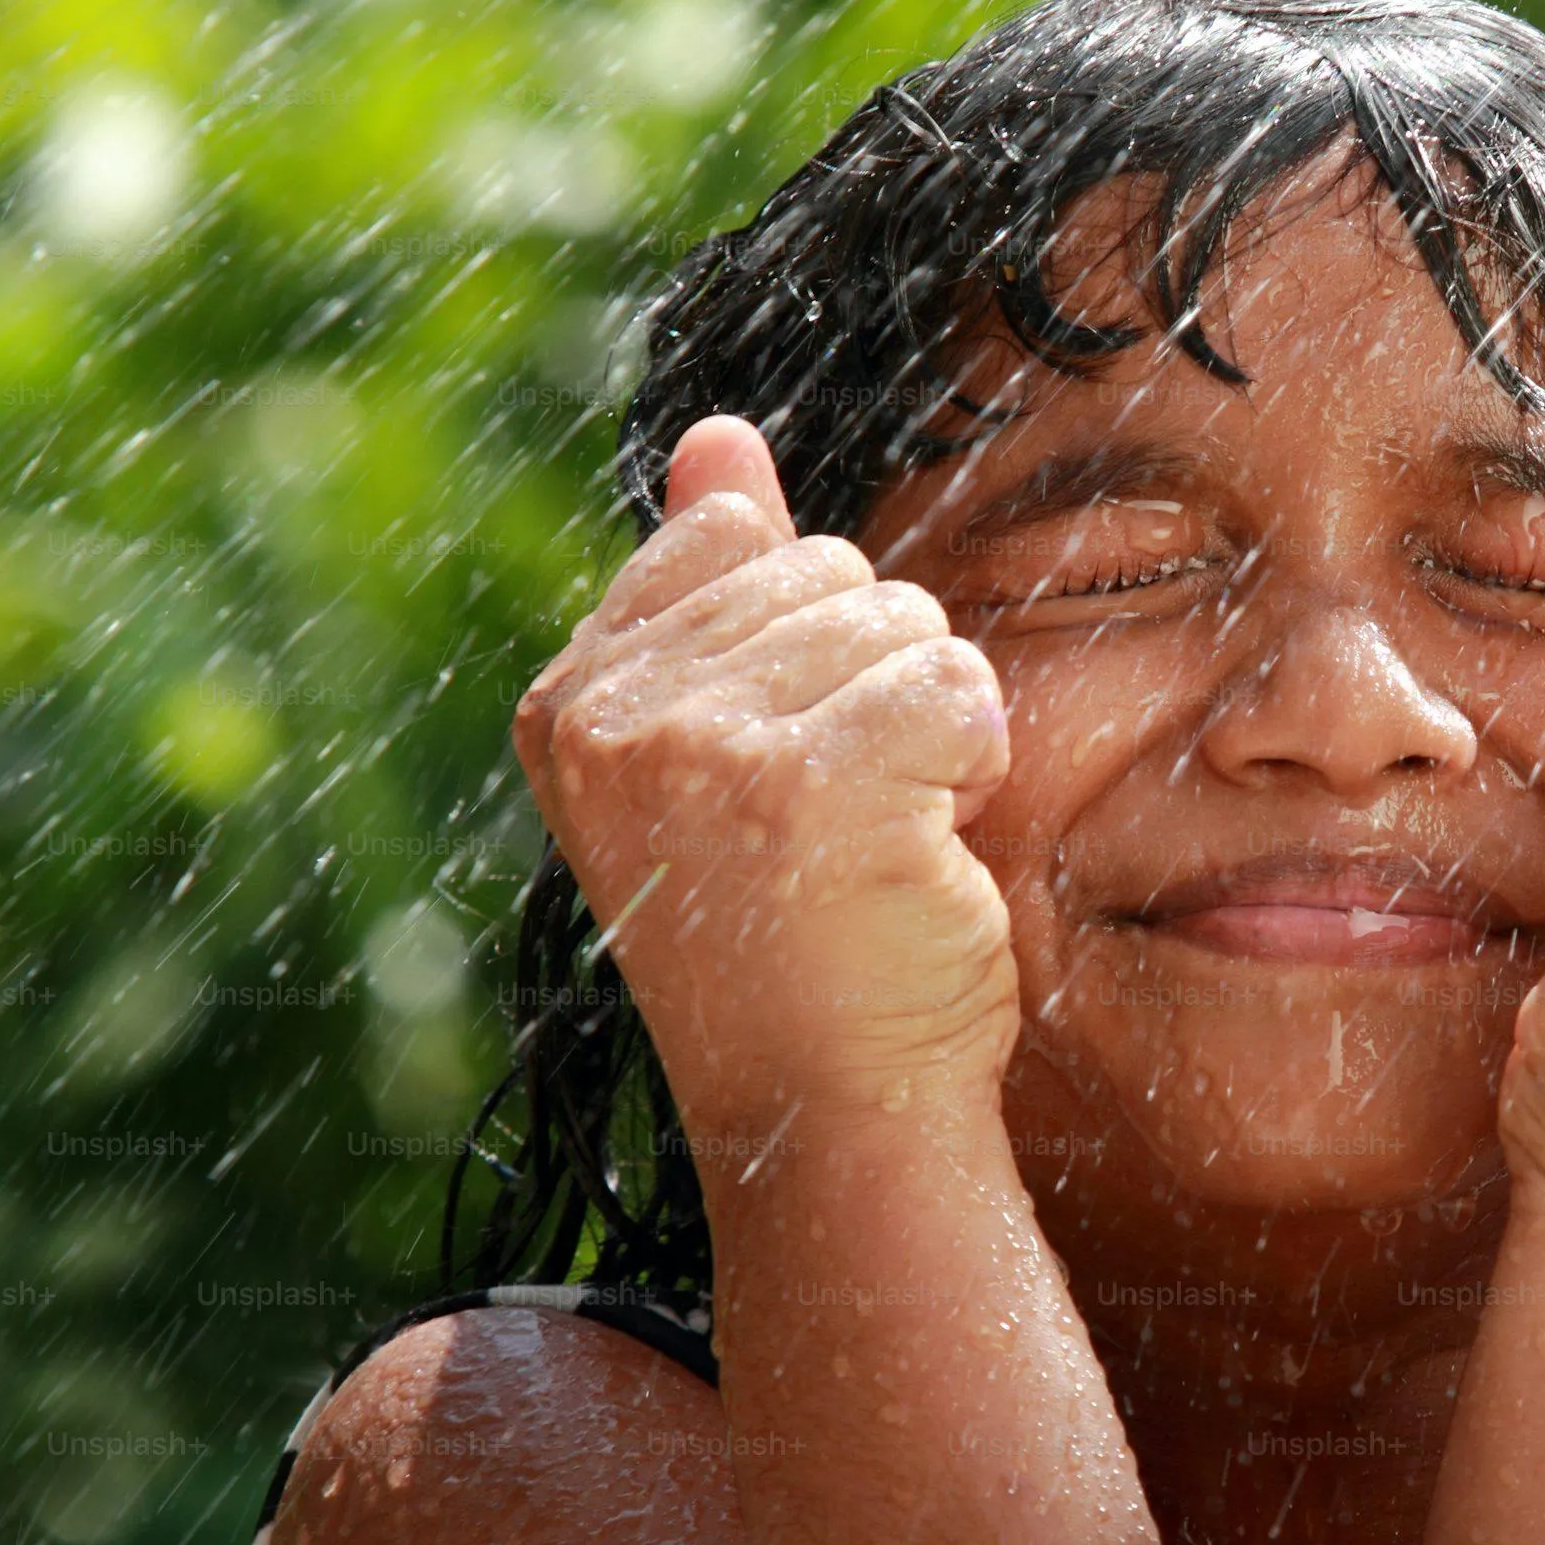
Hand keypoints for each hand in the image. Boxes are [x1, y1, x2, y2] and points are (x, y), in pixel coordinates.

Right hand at [512, 416, 1018, 1150]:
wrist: (833, 1113)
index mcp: (571, 703)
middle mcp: (613, 718)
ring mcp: (702, 747)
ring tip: (874, 847)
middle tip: (836, 831)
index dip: (806, 654)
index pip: (735, 542)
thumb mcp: (731, 748)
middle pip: (832, 573)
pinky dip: (974, 764)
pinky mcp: (810, 782)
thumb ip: (716, 580)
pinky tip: (923, 849)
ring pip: (903, 622)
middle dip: (875, 690)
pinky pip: (956, 685)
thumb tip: (719, 432)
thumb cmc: (797, 938)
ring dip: (928, 734)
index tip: (777, 784)